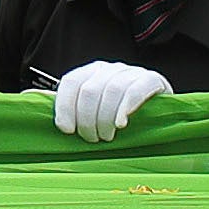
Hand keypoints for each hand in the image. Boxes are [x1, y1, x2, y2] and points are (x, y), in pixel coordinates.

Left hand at [50, 61, 168, 141]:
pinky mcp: (152, 80)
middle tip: (91, 138)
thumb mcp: (96, 112)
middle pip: (89, 89)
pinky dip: (125, 108)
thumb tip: (47, 112)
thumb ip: (74, 109)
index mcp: (92, 72)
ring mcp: (132, 72)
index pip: (72, 81)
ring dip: (105, 118)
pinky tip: (122, 124)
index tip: (67, 129)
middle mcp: (110, 69)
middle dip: (87, 119)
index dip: (65, 107)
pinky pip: (135, 90)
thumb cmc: (123, 117)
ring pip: (111, 90)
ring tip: (107, 137)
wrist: (162, 114)